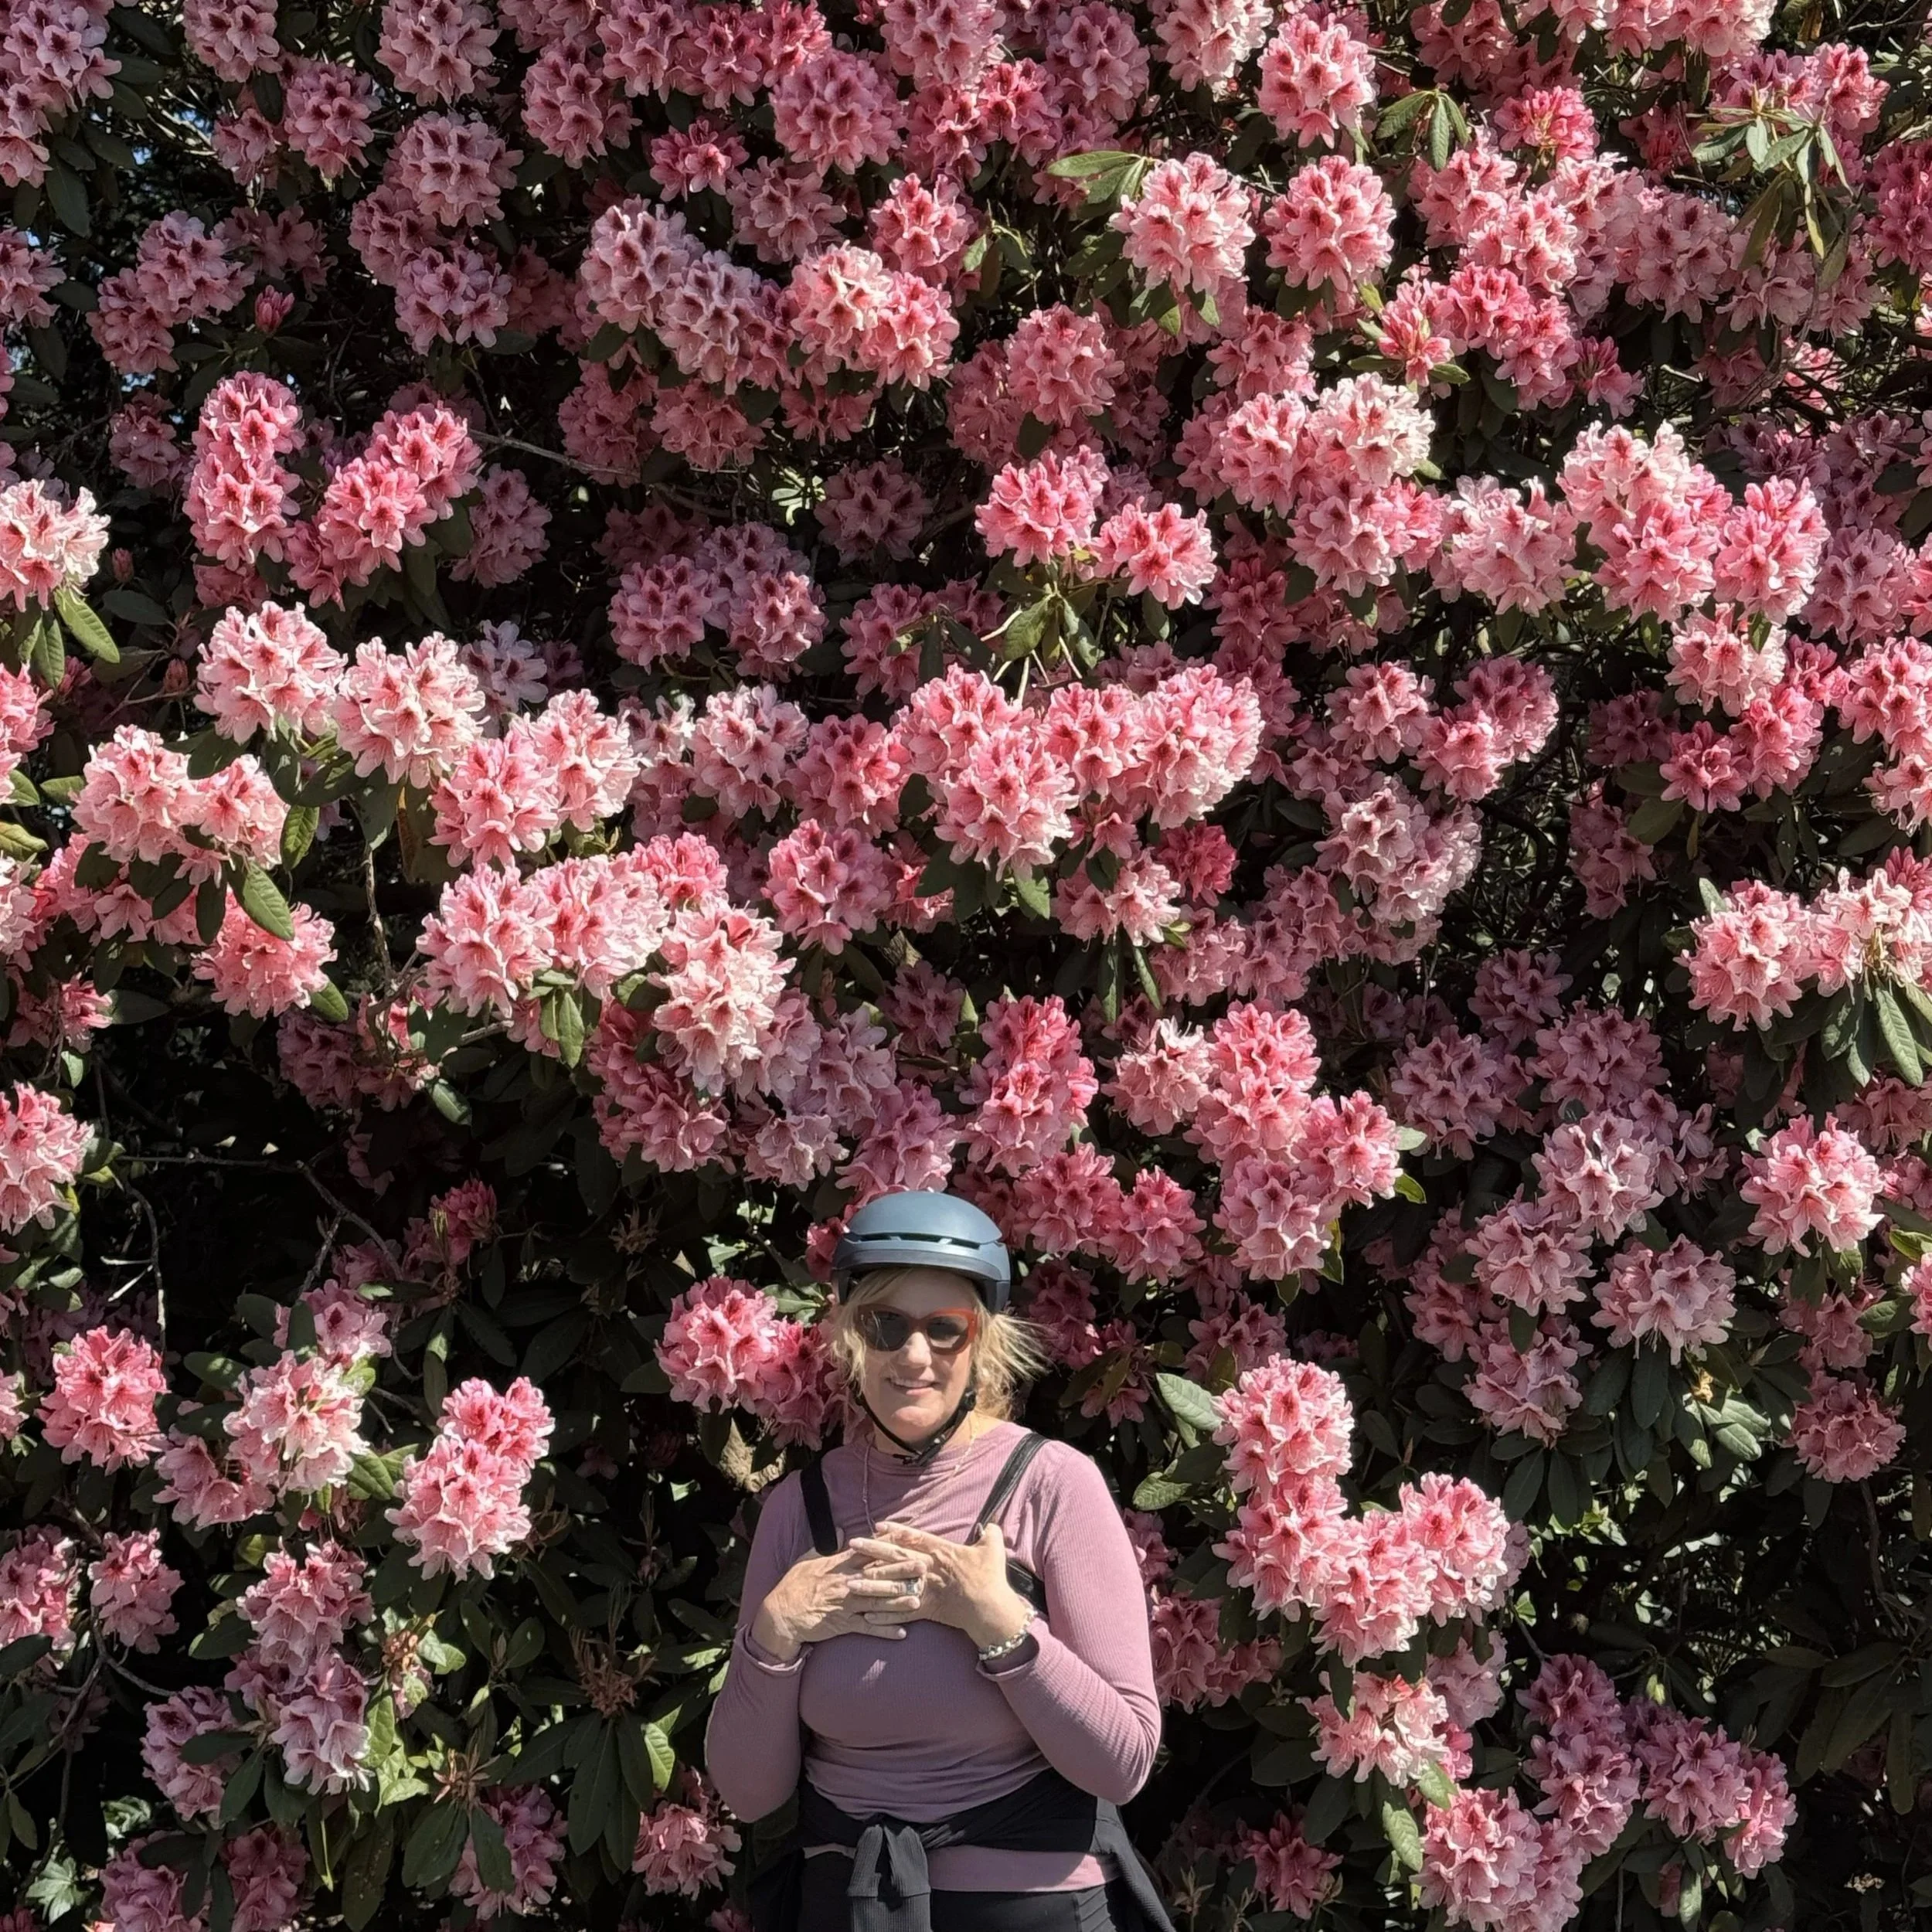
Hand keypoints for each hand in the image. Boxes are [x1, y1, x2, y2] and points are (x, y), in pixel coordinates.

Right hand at [749, 1546, 926, 1661]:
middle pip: (878, 1575)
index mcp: (839, 1565)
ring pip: (877, 1601)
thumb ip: (829, 1546)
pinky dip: (884, 1631)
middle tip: (923, 1566)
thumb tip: (843, 1531)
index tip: (905, 1540)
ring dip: (898, 1601)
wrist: (780, 1615)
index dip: (888, 1547)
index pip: (867, 1553)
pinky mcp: (843, 1624)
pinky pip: (867, 1628)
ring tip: (918, 1599)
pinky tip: (902, 1633)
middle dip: (901, 1571)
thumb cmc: (793, 1586)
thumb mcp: (807, 1559)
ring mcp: (846, 1604)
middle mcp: (845, 1583)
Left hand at [849, 1520, 1033, 1651]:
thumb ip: (990, 1534)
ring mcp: (924, 1589)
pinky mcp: (924, 1610)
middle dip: (872, 1550)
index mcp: (940, 1551)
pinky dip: (883, 1615)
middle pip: (895, 1556)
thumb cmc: (991, 1577)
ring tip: (849, 1583)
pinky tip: (866, 1616)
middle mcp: (928, 1568)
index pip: (913, 1537)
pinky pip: (899, 1612)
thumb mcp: (992, 1550)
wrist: (990, 1608)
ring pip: (891, 1585)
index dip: (895, 1530)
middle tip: (853, 1544)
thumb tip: (991, 1525)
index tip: (878, 1525)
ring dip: (869, 1584)